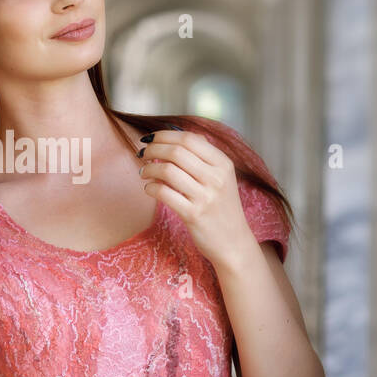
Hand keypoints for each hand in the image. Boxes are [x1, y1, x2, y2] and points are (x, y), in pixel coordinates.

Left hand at [138, 127, 247, 265]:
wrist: (233, 242)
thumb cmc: (221, 207)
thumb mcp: (222, 177)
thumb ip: (203, 155)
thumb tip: (173, 134)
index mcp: (223, 163)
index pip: (189, 139)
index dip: (164, 135)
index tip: (149, 138)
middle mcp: (216, 178)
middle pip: (176, 152)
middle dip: (153, 149)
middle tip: (143, 154)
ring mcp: (205, 197)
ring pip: (167, 171)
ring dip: (149, 169)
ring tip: (143, 172)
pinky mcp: (193, 215)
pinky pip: (164, 193)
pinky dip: (151, 187)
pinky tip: (149, 188)